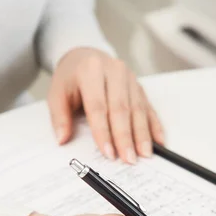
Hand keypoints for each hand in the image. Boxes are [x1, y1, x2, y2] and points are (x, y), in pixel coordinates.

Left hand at [47, 47, 164, 163]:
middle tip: (129, 159)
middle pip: (121, 109)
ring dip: (142, 134)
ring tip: (144, 154)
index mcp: (91, 70)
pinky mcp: (140, 87)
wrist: (85, 57)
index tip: (108, 152)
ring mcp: (130, 78)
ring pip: (138, 109)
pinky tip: (158, 141)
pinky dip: (154, 126)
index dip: (103, 131)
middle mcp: (114, 71)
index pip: (98, 106)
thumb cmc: (71, 78)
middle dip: (126, 137)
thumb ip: (59, 117)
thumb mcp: (56, 93)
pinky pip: (149, 108)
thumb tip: (62, 139)